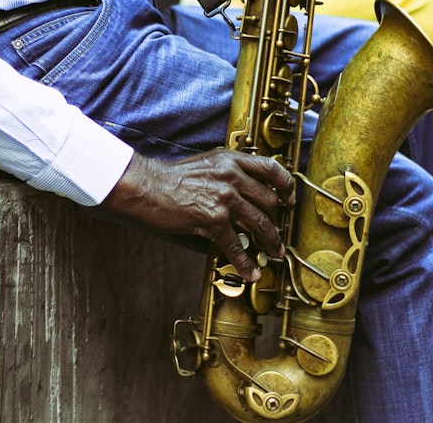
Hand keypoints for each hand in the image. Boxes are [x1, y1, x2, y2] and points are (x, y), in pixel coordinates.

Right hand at [100, 150, 293, 280]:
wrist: (144, 186)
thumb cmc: (168, 178)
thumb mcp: (203, 165)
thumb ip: (225, 174)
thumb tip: (243, 197)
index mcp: (230, 160)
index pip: (271, 169)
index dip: (286, 186)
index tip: (288, 199)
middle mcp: (231, 176)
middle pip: (269, 201)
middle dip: (276, 221)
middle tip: (277, 233)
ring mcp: (224, 198)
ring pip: (259, 224)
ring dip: (269, 242)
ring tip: (272, 253)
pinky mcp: (213, 220)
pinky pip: (236, 245)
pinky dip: (245, 262)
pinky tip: (249, 272)